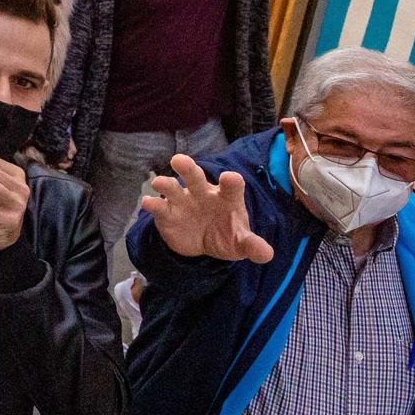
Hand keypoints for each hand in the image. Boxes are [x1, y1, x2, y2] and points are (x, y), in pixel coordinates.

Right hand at [142, 154, 274, 263]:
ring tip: (159, 183)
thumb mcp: (240, 243)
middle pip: (195, 176)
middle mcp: (202, 193)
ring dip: (165, 184)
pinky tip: (147, 203)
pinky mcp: (166, 213)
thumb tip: (267, 254)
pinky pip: (158, 207)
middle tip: (178, 160)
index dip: (231, 181)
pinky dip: (152, 204)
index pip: (231, 185)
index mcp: (226, 196)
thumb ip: (252, 245)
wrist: (202, 243)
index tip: (229, 178)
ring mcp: (182, 201)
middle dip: (187, 167)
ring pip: (172, 187)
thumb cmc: (226, 234)